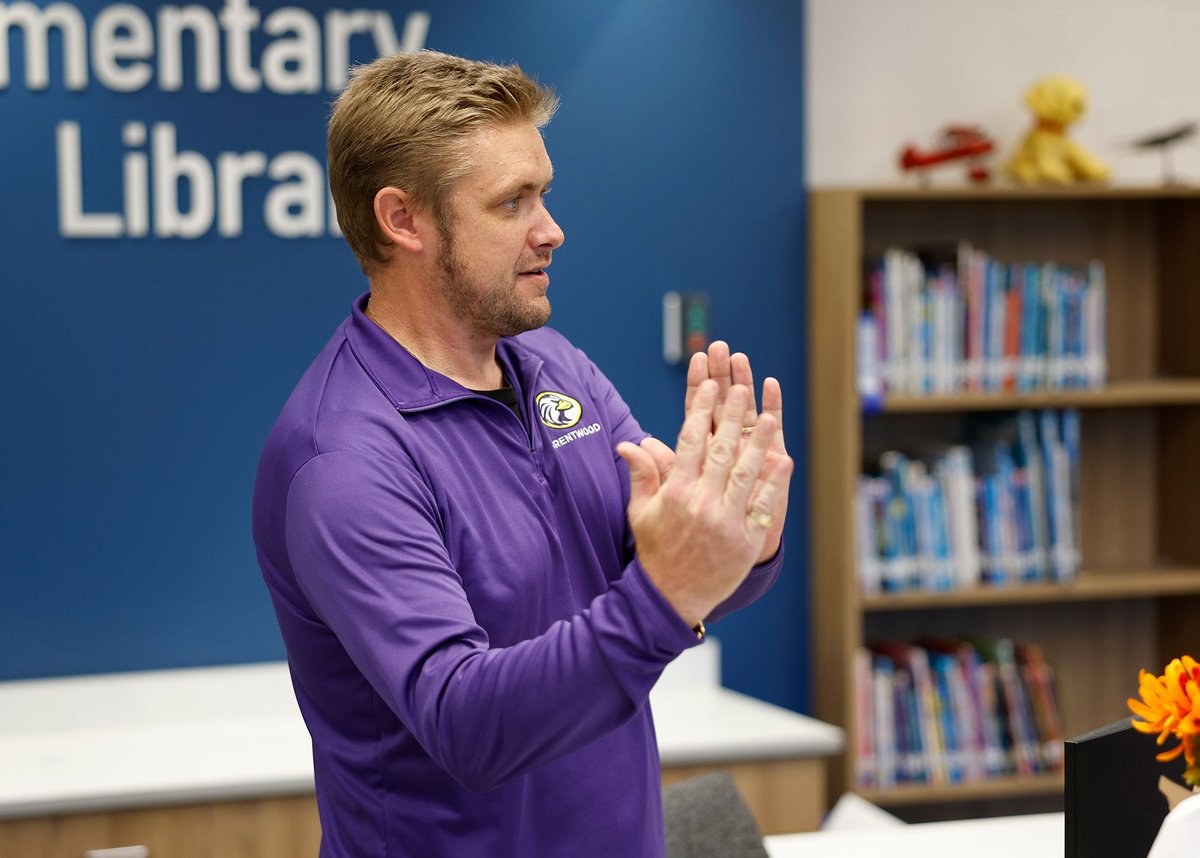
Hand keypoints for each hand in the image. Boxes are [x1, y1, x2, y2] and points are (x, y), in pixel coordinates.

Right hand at [617, 381, 792, 626]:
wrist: (670, 597)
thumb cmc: (656, 550)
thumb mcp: (641, 512)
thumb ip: (641, 474)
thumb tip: (628, 442)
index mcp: (675, 493)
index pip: (689, 442)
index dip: (700, 411)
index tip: (708, 385)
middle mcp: (700, 504)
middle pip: (719, 451)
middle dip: (731, 417)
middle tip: (741, 388)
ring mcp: (725, 523)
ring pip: (745, 474)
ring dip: (758, 444)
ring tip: (769, 417)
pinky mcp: (745, 541)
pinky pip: (762, 506)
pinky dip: (774, 483)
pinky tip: (783, 461)